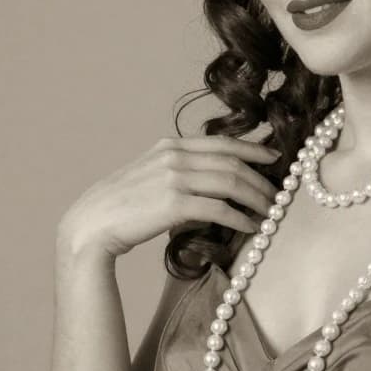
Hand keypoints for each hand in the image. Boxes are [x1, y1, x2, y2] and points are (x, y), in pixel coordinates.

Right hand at [57, 135, 280, 259]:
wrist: (91, 225)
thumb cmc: (121, 207)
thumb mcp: (150, 175)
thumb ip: (178, 170)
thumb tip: (212, 181)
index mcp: (170, 146)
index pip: (222, 143)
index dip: (253, 150)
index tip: (275, 158)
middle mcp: (174, 156)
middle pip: (232, 163)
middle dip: (261, 180)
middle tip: (279, 196)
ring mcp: (174, 178)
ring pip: (231, 183)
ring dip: (257, 199)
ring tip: (272, 213)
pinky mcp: (174, 204)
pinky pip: (220, 210)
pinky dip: (241, 219)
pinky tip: (252, 228)